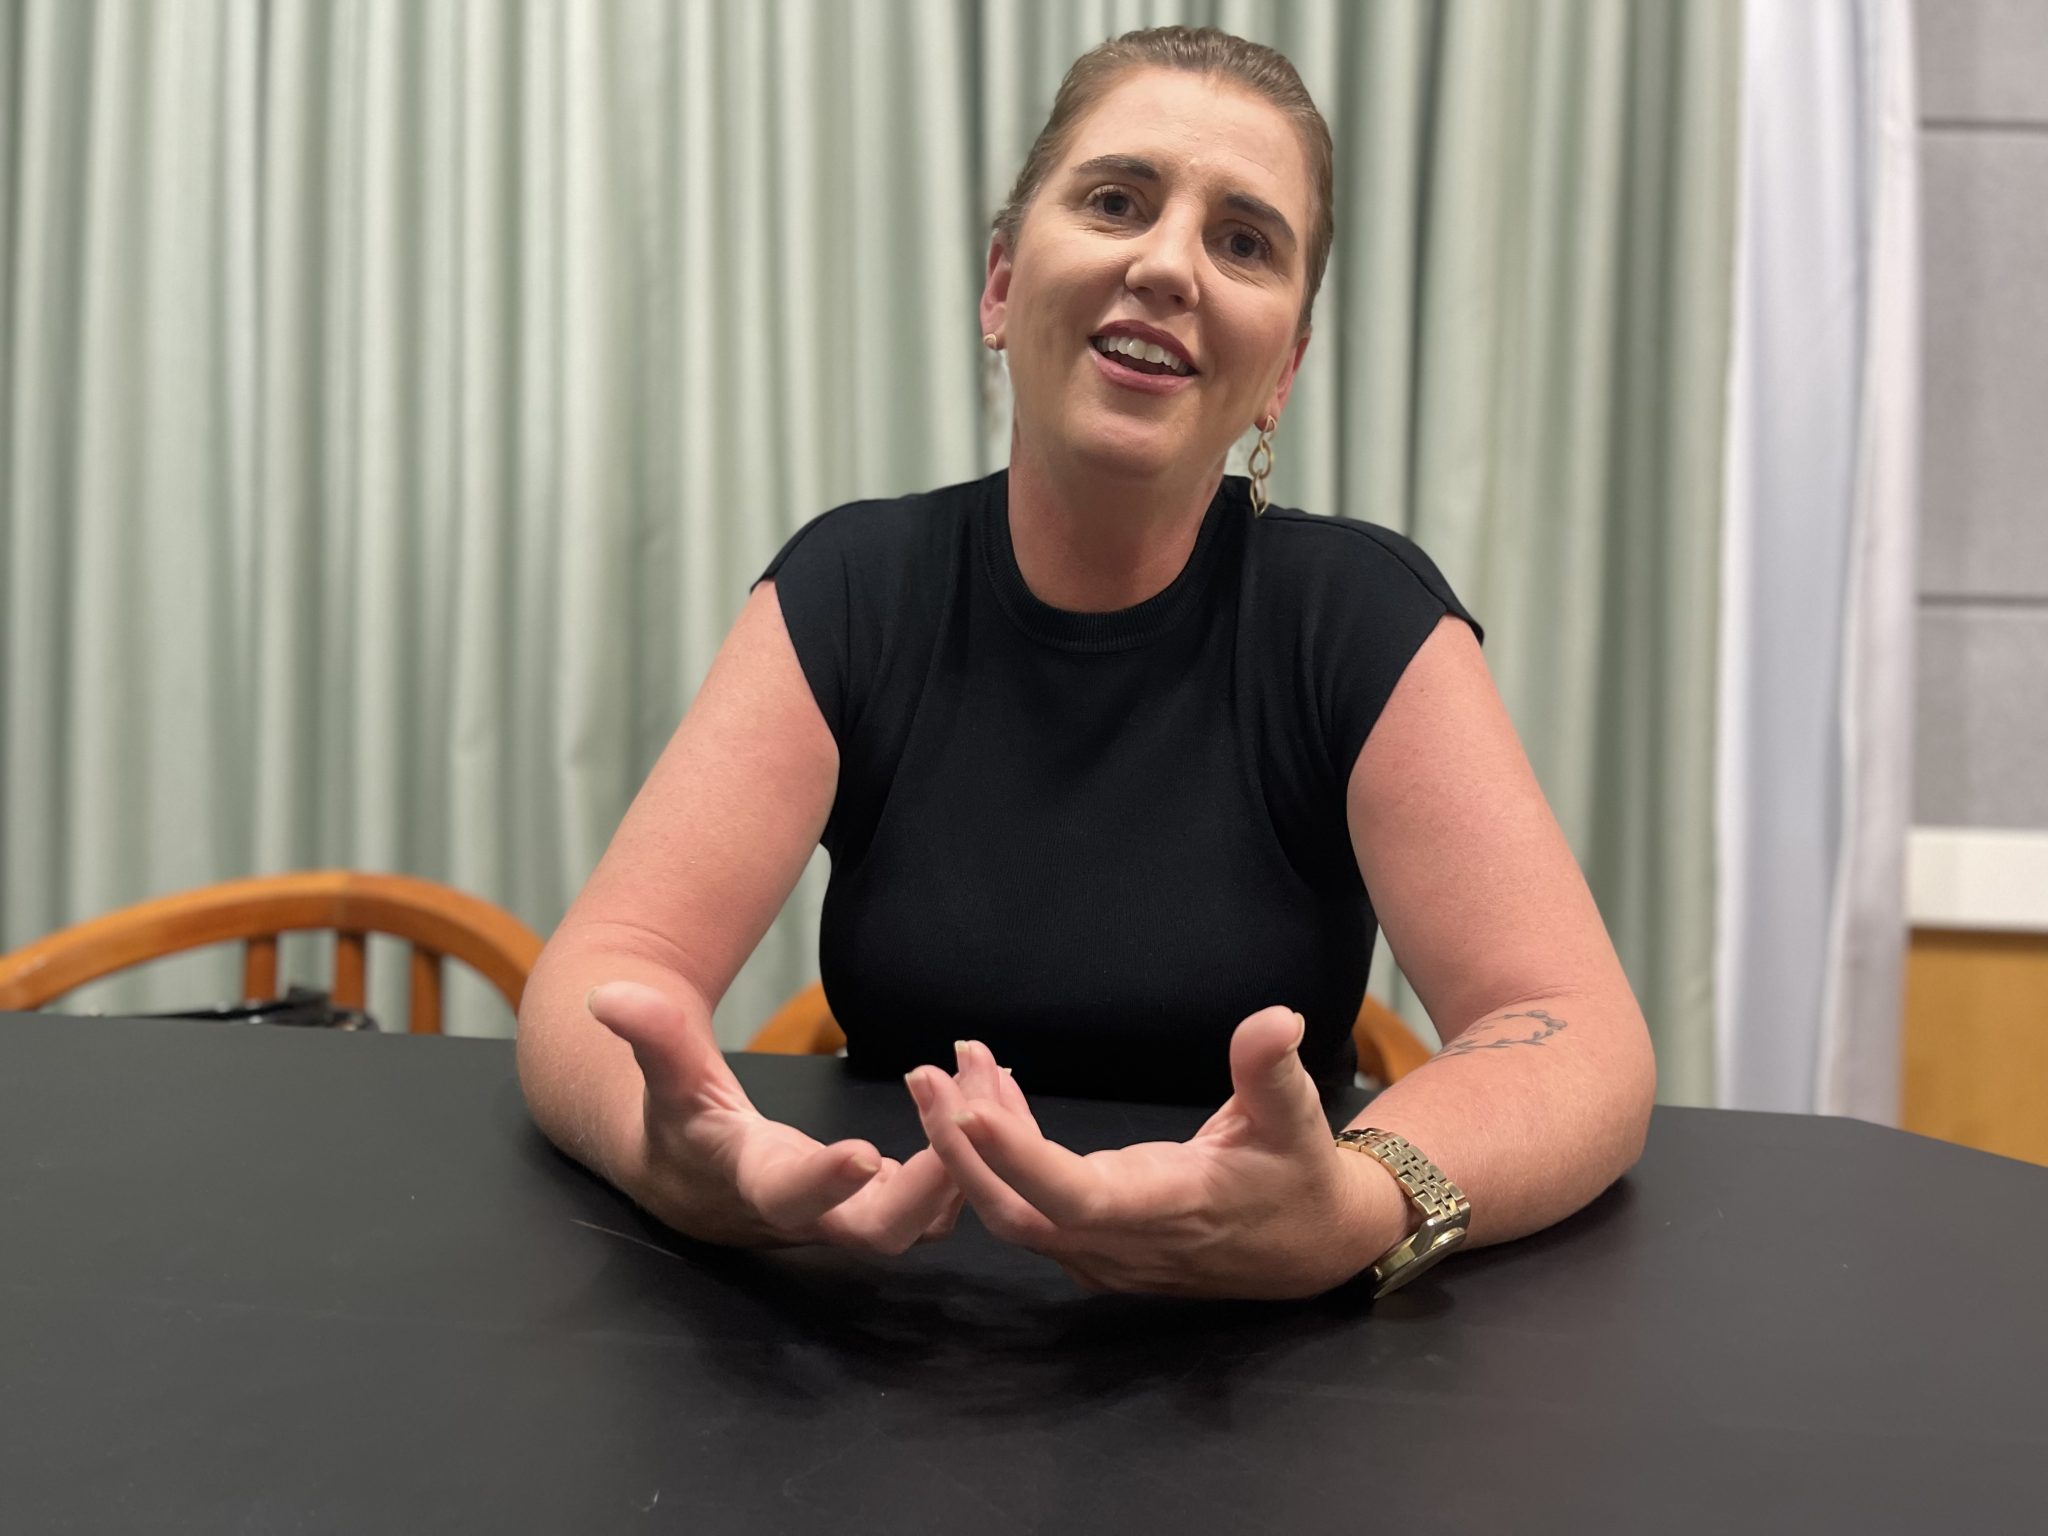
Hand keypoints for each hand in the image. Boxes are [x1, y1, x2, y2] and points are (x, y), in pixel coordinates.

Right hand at [588, 981, 962, 1252]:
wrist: (686, 1177)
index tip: (863, 1154)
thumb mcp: (665, 1077)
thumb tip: (609, 994)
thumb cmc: (675, 1121)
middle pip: (873, 1232)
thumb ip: (651, 1035)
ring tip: (990, 1092)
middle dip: (925, 1190)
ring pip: (915, 1221)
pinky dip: (963, 1162)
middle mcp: (806, 1218)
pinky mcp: (873, 1208)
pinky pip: (928, 1200)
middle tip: (968, 1129)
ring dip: (959, 1170)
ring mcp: (845, 1220)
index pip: (789, 1194)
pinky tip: (992, 1102)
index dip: (824, 1182)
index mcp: (753, 1183)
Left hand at [905, 1008, 1406, 1298]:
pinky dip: (1000, 1156)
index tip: (970, 1112)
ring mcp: (1100, 1254)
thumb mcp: (1298, 1120)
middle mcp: (1120, 1243)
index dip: (1021, 1161)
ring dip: (974, 1144)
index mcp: (1166, 1208)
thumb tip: (1276, 1018)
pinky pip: (1028, 1208)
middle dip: (961, 1148)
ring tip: (952, 1069)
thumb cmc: (1299, 1176)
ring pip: (1013, 1210)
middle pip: (1016, 1211)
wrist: (1309, 1250)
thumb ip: (1273, 1071)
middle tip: (927, 1075)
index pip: (1077, 1196)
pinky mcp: (1092, 1248)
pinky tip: (992, 1097)